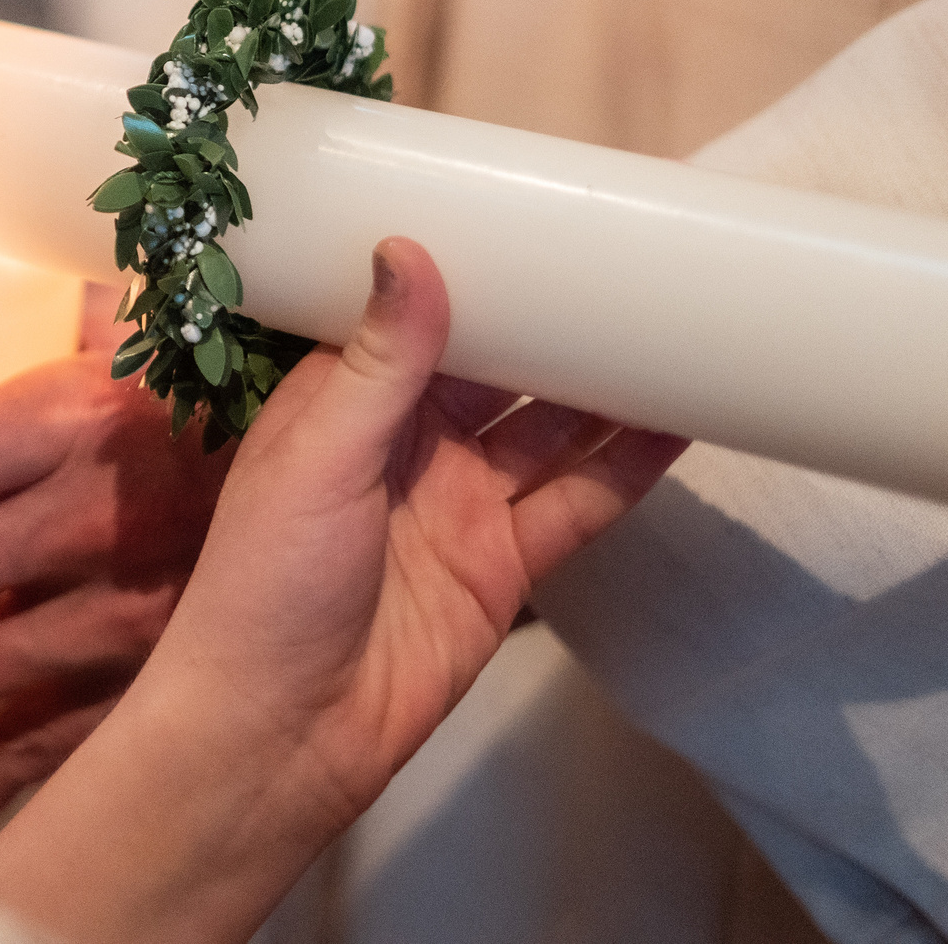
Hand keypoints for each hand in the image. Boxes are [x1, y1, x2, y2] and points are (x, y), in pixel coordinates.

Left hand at [0, 239, 685, 942]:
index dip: (466, 269)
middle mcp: (403, 443)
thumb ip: (379, 361)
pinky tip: (679, 425)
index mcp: (341, 401)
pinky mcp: (503, 567)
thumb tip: (407, 248)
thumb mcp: (320, 456)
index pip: (412, 315)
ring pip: (546, 429)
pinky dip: (626, 468)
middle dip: (552, 320)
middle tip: (629, 259)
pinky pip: (575, 505)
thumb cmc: (268, 585)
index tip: (526, 215)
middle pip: (494, 366)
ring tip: (674, 326)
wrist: (282, 732)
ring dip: (603, 385)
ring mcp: (457, 504)